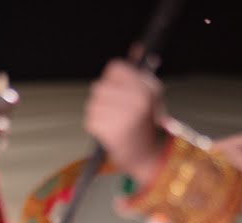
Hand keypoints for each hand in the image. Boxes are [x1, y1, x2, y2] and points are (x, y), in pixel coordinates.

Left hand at [85, 59, 168, 184]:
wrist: (149, 155)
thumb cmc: (147, 123)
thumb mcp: (150, 94)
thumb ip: (139, 72)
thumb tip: (136, 47)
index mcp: (146, 87)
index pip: (115, 68)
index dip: (112, 79)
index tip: (118, 90)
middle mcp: (136, 99)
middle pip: (100, 86)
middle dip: (103, 98)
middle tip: (115, 110)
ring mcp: (124, 116)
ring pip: (93, 103)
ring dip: (98, 112)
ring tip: (113, 121)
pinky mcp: (111, 131)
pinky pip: (90, 120)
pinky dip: (96, 126)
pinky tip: (109, 131)